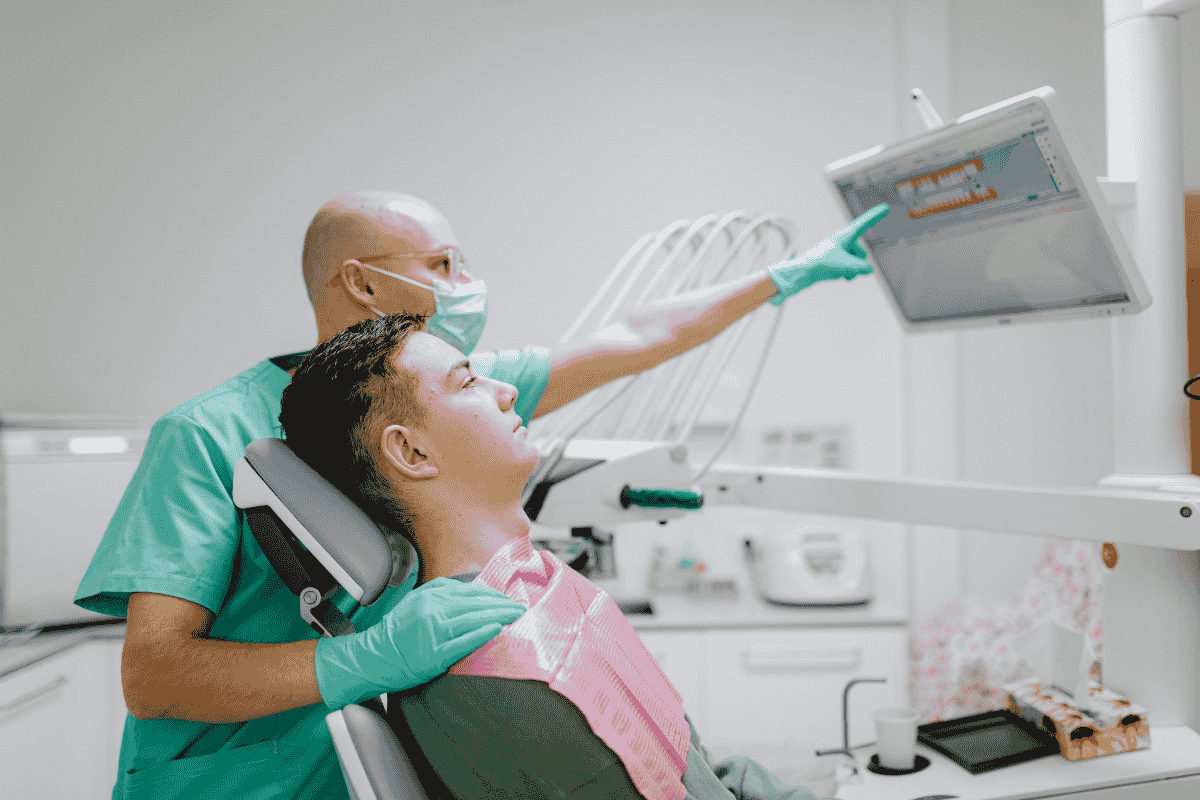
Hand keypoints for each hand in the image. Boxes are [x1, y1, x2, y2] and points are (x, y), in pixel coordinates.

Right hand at [314, 577, 525, 708]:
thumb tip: (471, 588)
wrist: (373, 657)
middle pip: (476, 604)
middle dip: (501, 605)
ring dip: (498, 616)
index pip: (470, 592)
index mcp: (430, 596)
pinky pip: (462, 642)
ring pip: (473, 619)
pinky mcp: (434, 654)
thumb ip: (441, 592)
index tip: (509, 599)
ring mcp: (433, 632)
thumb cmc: (396, 632)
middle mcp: (432, 610)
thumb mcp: (416, 601)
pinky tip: (497, 630)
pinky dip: (481, 634)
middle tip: (520, 607)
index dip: (493, 595)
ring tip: (515, 616)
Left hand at [764, 203, 889, 304]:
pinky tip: (841, 277)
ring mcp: (837, 252)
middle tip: (847, 267)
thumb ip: (861, 267)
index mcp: (843, 236)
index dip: (875, 216)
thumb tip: (869, 269)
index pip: (863, 224)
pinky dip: (847, 273)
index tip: (885, 208)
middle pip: (860, 252)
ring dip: (852, 270)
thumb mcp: (846, 266)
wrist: (801, 274)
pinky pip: (848, 267)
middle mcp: (840, 241)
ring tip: (842, 273)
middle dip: (858, 262)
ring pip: (855, 261)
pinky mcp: (832, 261)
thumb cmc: (821, 265)